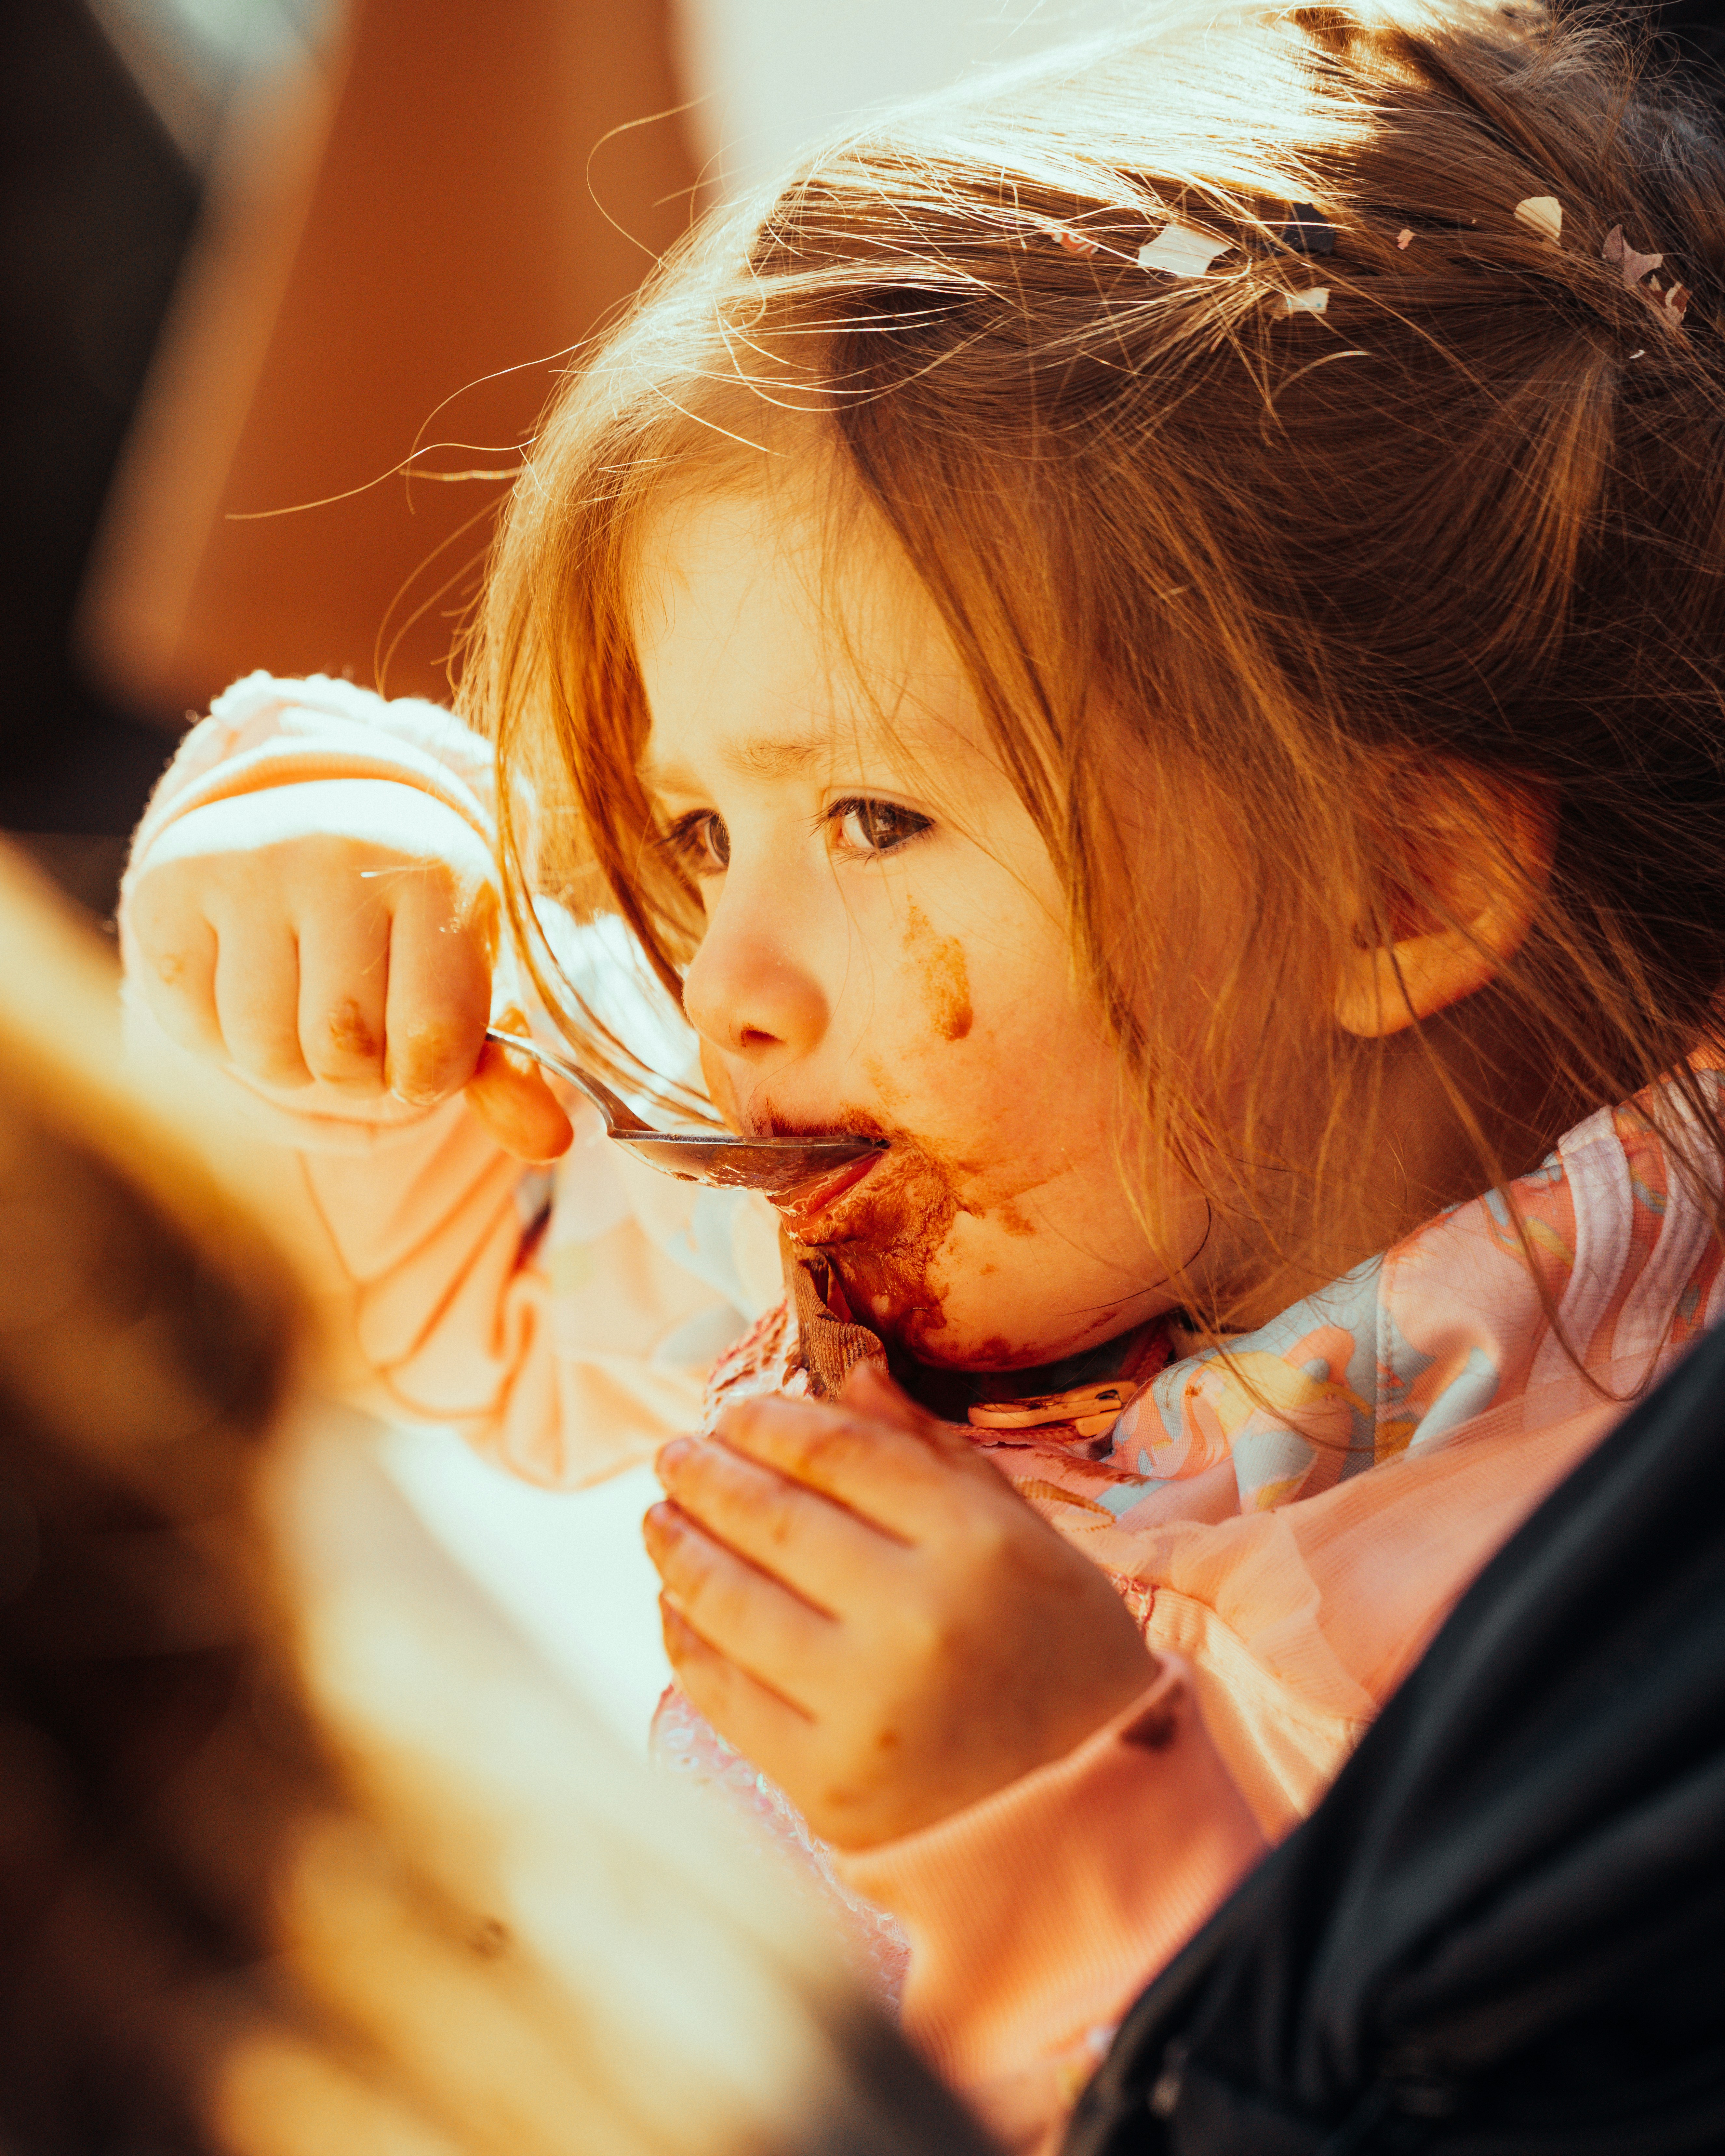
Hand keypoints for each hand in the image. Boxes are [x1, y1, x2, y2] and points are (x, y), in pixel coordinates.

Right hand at [128, 779, 570, 1159]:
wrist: (314, 827)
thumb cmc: (408, 928)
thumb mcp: (468, 984)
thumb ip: (504, 1072)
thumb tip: (549, 1142)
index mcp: (436, 872)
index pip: (434, 1042)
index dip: (427, 1078)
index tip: (423, 1052)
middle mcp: (338, 852)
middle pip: (344, 1053)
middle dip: (358, 1076)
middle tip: (362, 1033)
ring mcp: (246, 864)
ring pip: (266, 1053)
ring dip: (290, 1065)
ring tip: (307, 1010)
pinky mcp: (168, 892)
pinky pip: (194, 1029)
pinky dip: (223, 1037)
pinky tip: (249, 985)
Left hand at [646, 1360, 1158, 1849]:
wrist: (1088, 1818)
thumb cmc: (1060, 1659)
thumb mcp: (1027, 1540)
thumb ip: (936, 1456)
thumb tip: (853, 1373)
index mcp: (978, 1547)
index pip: (841, 1455)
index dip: (773, 1423)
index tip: (735, 1414)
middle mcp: (918, 1620)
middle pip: (775, 1520)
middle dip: (708, 1477)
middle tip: (674, 1455)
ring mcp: (865, 1707)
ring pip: (732, 1601)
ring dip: (679, 1549)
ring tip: (660, 1517)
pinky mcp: (824, 1783)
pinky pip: (724, 1692)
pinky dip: (685, 1639)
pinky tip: (675, 1604)